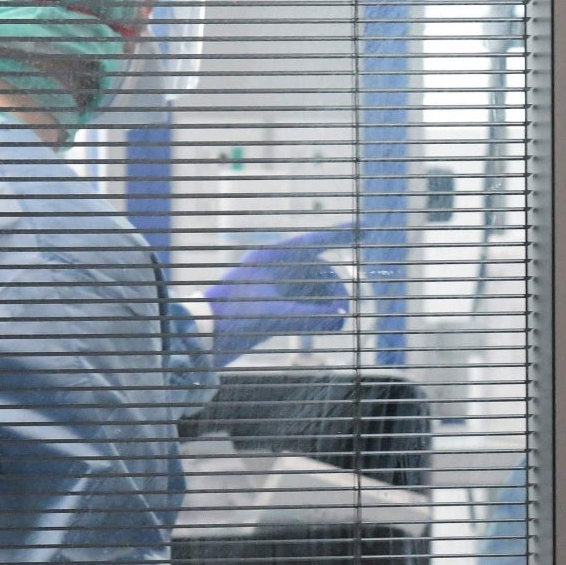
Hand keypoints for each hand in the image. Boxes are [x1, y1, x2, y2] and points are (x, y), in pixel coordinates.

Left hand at [204, 225, 350, 366]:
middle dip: (334, 288)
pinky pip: (302, 303)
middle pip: (317, 270)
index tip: (366, 228)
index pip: (313, 242)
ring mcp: (271, 288)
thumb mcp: (273, 317)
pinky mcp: (269, 306)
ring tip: (334, 321)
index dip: (341, 236)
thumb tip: (341, 320)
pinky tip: (324, 324)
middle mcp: (273, 269)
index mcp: (270, 258)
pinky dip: (315, 313)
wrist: (200, 337)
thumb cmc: (230, 319)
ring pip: (311, 288)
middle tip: (342, 310)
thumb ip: (309, 318)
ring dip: (326, 303)